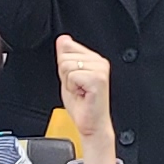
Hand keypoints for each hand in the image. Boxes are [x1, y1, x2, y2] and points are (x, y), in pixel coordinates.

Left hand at [53, 35, 118, 162]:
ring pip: (67, 66)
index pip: (67, 46)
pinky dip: (72, 88)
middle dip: (65, 75)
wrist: (91, 124)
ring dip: (69, 83)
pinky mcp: (98, 78)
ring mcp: (100, 69)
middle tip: (77, 88)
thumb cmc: (82, 106)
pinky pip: (72, 76)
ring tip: (80, 91)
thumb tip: (63, 39)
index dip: (64, 66)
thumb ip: (65, 57)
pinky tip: (82, 94)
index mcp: (94, 59)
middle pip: (65, 56)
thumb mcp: (68, 77)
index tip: (75, 80)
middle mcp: (99, 61)